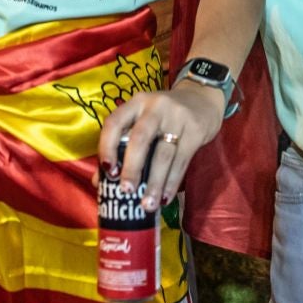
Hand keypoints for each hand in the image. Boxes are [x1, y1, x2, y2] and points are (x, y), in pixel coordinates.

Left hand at [98, 82, 223, 209]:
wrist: (203, 97)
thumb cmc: (164, 116)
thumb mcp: (143, 121)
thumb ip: (122, 145)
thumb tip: (99, 182)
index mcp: (136, 103)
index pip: (114, 122)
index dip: (107, 147)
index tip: (107, 171)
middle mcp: (155, 107)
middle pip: (140, 138)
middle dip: (132, 167)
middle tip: (127, 191)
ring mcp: (177, 117)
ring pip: (163, 154)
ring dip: (154, 182)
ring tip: (147, 205)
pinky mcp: (196, 130)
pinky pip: (181, 160)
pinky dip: (172, 182)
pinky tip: (165, 197)